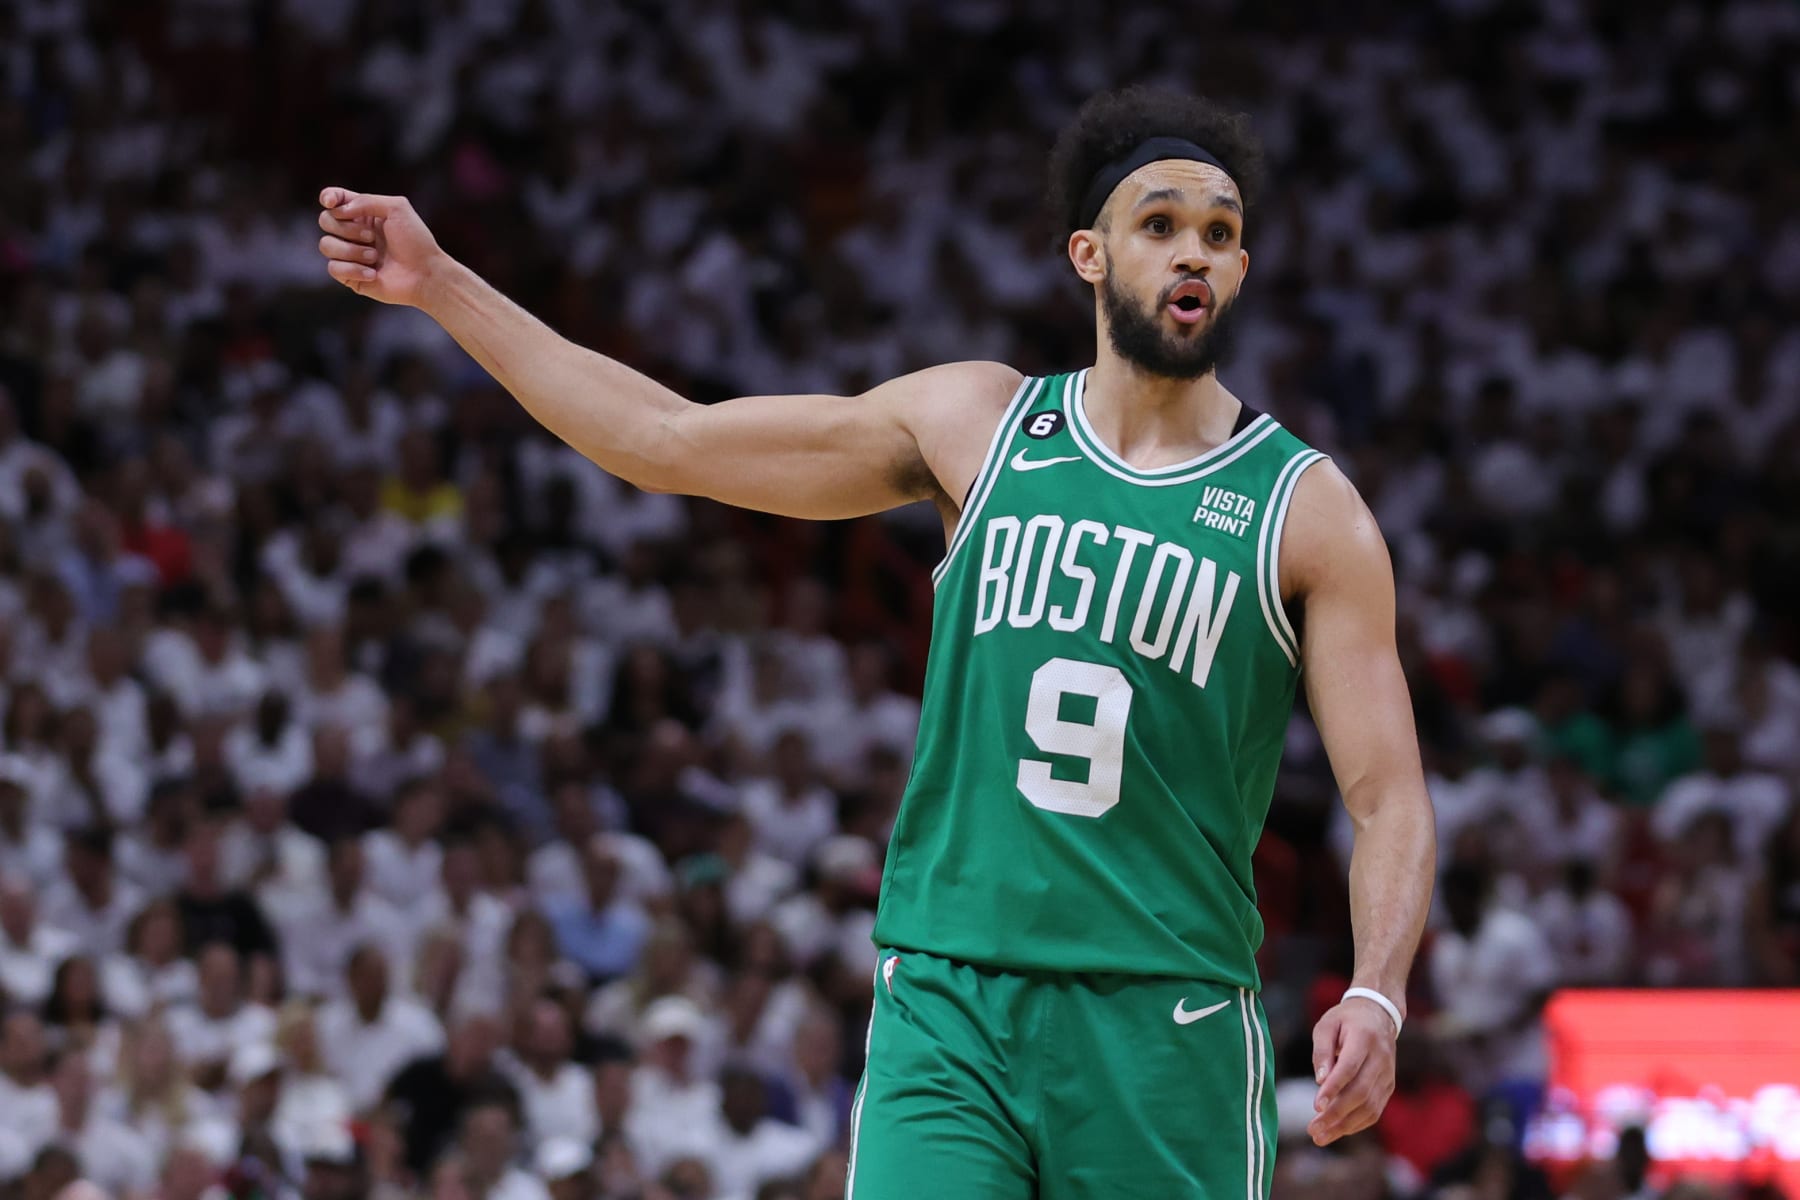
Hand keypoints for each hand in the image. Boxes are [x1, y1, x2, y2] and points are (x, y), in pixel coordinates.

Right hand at [317, 187, 447, 306]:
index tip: (332, 202)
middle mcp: (353, 232)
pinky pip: (333, 268)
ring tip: (375, 256)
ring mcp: (350, 255)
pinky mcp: (350, 276)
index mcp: (363, 213)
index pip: (334, 200)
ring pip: (326, 245)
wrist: (425, 274)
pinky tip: (373, 273)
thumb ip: (366, 200)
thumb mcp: (397, 208)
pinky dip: (353, 269)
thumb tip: (338, 210)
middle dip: (347, 228)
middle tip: (372, 237)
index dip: (328, 198)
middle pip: (325, 221)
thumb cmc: (415, 240)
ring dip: (351, 250)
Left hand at [1308, 996, 1397, 1144]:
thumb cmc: (1345, 1020)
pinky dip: (1356, 1124)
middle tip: (1313, 1129)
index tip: (1315, 1106)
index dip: (1334, 1088)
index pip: (1350, 1067)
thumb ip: (1321, 1051)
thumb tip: (1320, 1081)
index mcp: (1364, 1037)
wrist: (1378, 1015)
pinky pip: (1375, 1110)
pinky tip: (1337, 1131)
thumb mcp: (1326, 1025)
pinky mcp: (1388, 1086)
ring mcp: (1387, 1074)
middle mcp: (1381, 1058)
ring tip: (1320, 1137)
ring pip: (1369, 1106)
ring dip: (1345, 1125)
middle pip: (1361, 1092)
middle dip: (1336, 1114)